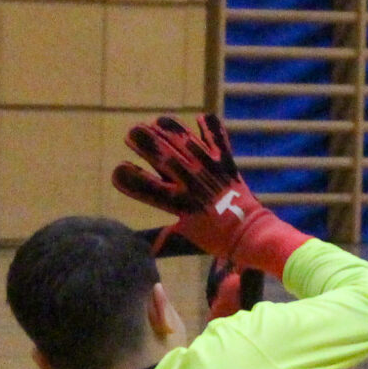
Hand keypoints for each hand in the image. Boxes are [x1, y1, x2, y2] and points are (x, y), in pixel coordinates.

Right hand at [112, 113, 307, 274]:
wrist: (248, 231)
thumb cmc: (215, 237)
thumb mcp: (185, 235)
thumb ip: (164, 238)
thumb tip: (149, 250)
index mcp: (176, 201)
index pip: (143, 186)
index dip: (126, 176)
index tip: (119, 170)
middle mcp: (188, 180)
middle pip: (159, 154)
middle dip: (141, 140)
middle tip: (133, 133)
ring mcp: (207, 167)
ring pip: (183, 139)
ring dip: (167, 128)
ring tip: (158, 123)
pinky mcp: (224, 160)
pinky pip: (216, 137)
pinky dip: (209, 126)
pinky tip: (200, 118)